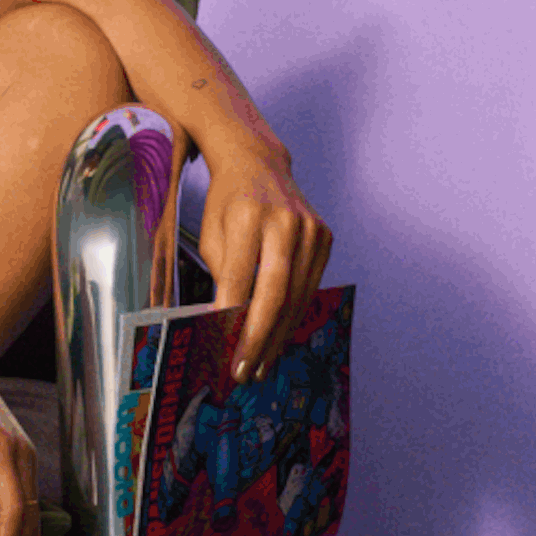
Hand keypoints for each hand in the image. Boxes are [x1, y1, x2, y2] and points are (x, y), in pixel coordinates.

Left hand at [198, 146, 333, 381]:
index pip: (240, 279)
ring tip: (261, 365)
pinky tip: (279, 337)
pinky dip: (293, 315)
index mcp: (246, 217)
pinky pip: (309, 287)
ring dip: (278, 335)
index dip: (233, 320)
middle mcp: (284, 221)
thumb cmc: (227, 203)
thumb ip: (220, 275)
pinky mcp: (325, 237)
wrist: (258, 163)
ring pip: (296, 296)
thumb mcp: (211, 233)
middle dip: (259, 338)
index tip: (225, 354)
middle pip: (274, 293)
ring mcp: (310, 229)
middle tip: (246, 372)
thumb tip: (226, 325)